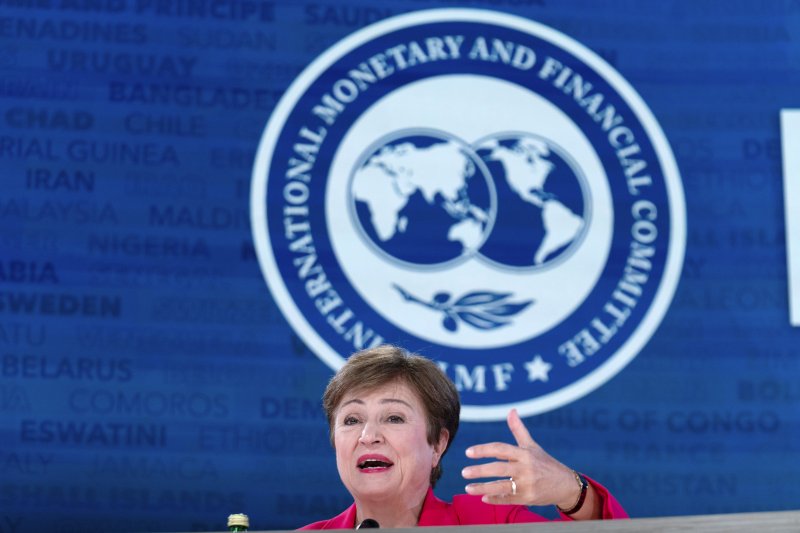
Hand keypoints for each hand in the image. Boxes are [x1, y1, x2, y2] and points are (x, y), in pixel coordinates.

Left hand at [461, 408, 580, 508]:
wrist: (566, 485)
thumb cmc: (545, 463)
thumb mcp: (532, 445)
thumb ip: (518, 429)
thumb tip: (511, 410)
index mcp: (524, 453)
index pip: (500, 449)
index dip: (483, 450)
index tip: (468, 452)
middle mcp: (526, 468)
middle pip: (499, 468)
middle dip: (480, 471)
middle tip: (464, 472)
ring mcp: (527, 485)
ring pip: (501, 486)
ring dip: (482, 488)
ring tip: (467, 488)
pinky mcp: (528, 498)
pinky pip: (508, 499)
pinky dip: (495, 499)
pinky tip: (483, 498)